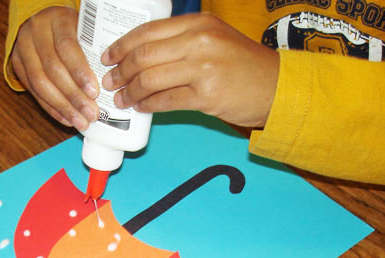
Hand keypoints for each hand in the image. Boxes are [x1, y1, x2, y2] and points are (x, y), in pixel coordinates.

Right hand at [11, 6, 98, 130]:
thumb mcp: (84, 30)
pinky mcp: (17, 64)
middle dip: (74, 96)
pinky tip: (66, 119)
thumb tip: (109, 85)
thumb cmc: (71, 28)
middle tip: (91, 114)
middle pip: (52, 69)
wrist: (43, 20)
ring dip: (62, 107)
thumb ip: (93, 51)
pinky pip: (33, 91)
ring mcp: (23, 48)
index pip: (67, 47)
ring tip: (80, 122)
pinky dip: (51, 108)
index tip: (94, 92)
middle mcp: (36, 32)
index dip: (80, 72)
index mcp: (57, 19)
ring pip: (40, 83)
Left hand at [101, 13, 278, 127]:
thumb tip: (142, 55)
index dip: (122, 45)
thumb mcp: (215, 39)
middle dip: (121, 70)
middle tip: (110, 80)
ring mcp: (203, 68)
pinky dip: (148, 106)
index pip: (148, 31)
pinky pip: (165, 101)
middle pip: (144, 55)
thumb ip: (183, 41)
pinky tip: (141, 108)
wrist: (276, 88)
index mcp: (199, 23)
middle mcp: (199, 41)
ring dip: (130, 91)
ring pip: (150, 79)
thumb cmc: (243, 66)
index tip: (108, 56)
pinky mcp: (206, 95)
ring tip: (122, 98)